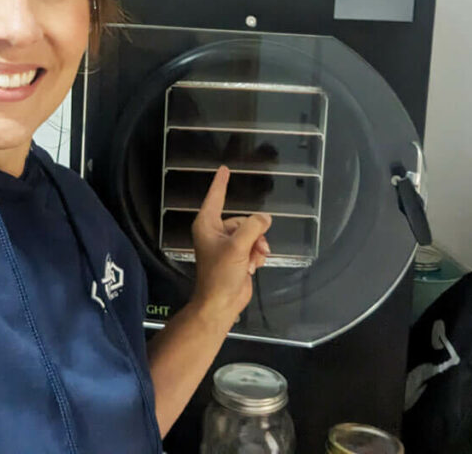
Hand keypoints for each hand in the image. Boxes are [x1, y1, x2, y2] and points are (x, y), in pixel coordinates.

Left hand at [190, 166, 271, 326]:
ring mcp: (227, 245)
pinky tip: (253, 266)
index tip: (224, 168)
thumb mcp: (237, 247)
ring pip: (252, 233)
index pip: (215, 197)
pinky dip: (257, 254)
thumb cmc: (220, 274)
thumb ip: (253, 227)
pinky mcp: (238, 257)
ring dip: (257, 246)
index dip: (221, 182)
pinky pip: (254, 245)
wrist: (222, 303)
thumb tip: (264, 218)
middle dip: (254, 234)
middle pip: (243, 220)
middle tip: (253, 248)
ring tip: (253, 260)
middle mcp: (216, 232)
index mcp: (207, 225)